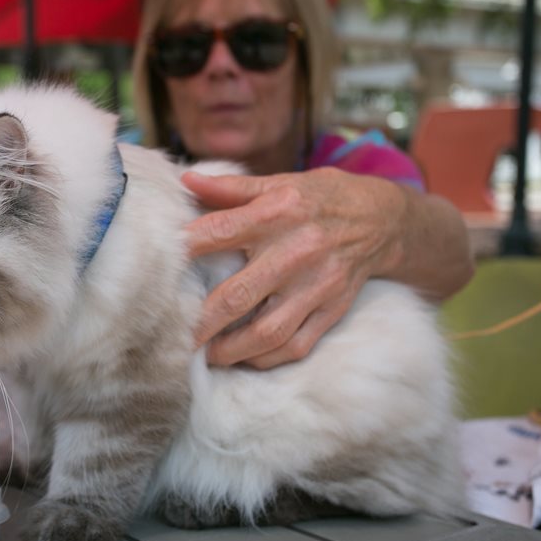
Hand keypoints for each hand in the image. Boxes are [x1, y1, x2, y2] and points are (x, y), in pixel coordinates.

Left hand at [182, 168, 404, 368]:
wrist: (384, 220)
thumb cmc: (321, 198)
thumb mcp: (280, 183)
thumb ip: (231, 188)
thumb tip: (184, 182)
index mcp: (278, 213)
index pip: (219, 231)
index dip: (184, 249)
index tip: (157, 268)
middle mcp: (297, 252)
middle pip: (238, 295)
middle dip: (200, 321)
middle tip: (171, 335)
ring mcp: (316, 287)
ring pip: (267, 332)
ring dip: (230, 350)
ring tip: (204, 355)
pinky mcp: (332, 311)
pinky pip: (295, 346)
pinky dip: (264, 358)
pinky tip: (242, 357)